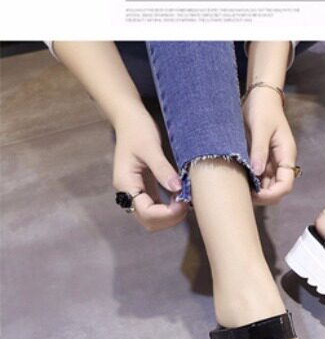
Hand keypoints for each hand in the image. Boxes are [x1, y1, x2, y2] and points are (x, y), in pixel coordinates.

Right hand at [112, 104, 187, 231]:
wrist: (128, 118)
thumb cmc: (137, 129)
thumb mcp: (151, 147)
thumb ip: (162, 169)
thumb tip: (177, 189)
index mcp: (125, 183)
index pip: (146, 212)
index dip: (166, 213)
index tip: (183, 202)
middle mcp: (127, 192)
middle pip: (147, 220)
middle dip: (168, 218)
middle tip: (186, 203)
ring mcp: (134, 191)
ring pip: (151, 217)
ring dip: (169, 215)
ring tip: (184, 200)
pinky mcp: (143, 188)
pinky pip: (155, 207)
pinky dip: (167, 207)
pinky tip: (179, 196)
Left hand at [243, 87, 297, 203]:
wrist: (259, 97)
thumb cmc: (262, 109)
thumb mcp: (261, 128)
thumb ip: (259, 150)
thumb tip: (257, 172)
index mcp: (286, 154)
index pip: (286, 184)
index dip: (273, 194)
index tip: (256, 194)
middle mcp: (280, 162)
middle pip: (277, 189)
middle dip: (263, 196)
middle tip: (244, 195)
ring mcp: (271, 162)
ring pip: (267, 185)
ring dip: (256, 191)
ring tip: (239, 189)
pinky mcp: (261, 159)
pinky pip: (259, 177)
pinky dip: (251, 182)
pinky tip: (239, 181)